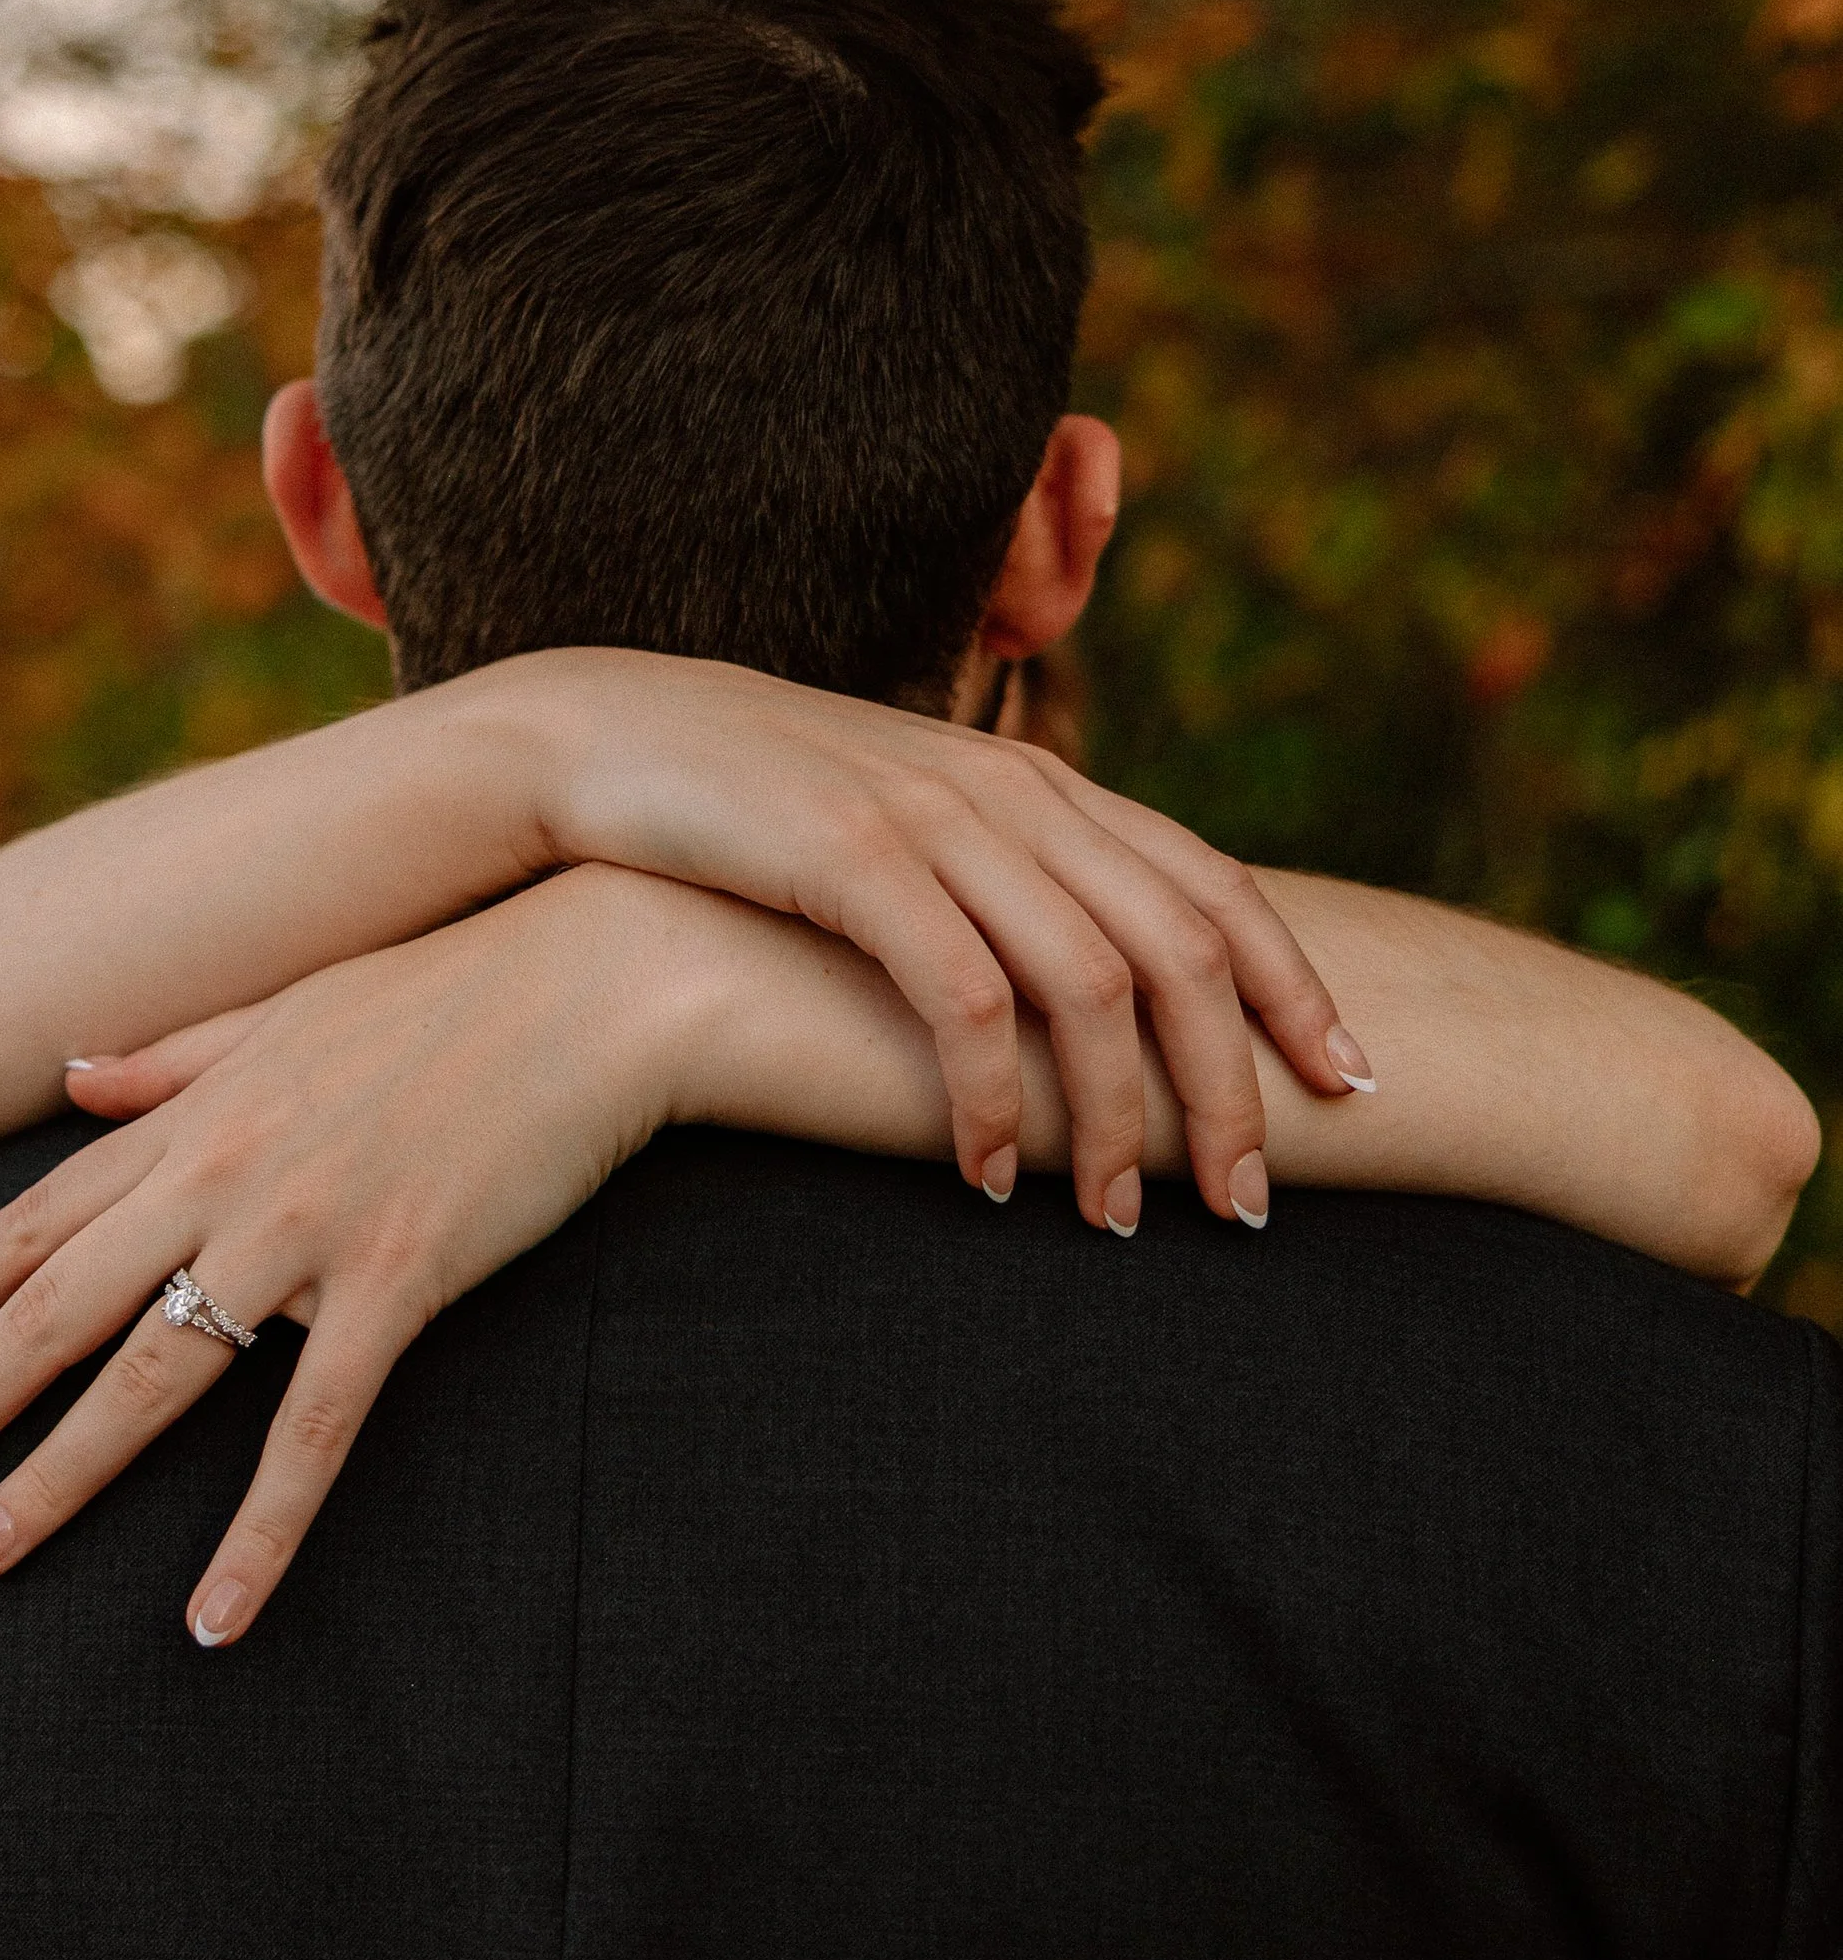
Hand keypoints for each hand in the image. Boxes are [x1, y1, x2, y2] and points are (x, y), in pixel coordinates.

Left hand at [0, 867, 709, 1646]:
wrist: (598, 979)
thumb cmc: (452, 989)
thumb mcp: (289, 1007)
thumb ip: (175, 1056)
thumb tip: (74, 1073)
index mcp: (197, 1113)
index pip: (35, 1220)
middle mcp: (224, 1172)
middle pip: (56, 1311)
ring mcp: (305, 1228)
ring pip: (150, 1377)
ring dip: (54, 1479)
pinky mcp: (400, 1278)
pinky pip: (312, 1428)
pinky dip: (258, 1530)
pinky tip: (213, 1616)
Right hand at [493, 648, 1372, 1229]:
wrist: (607, 737)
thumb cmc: (763, 809)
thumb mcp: (912, 827)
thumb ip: (1007, 879)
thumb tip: (1099, 988)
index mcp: (1042, 783)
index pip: (1213, 888)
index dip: (1296, 991)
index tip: (1353, 1091)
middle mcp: (1011, 792)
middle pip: (1180, 949)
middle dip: (1230, 1089)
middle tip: (1247, 1207)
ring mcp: (934, 820)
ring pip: (1090, 983)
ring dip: (1114, 1119)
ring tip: (1111, 1222)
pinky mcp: (850, 858)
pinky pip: (962, 997)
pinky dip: (992, 1097)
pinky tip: (985, 1178)